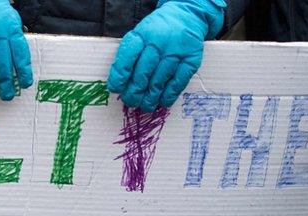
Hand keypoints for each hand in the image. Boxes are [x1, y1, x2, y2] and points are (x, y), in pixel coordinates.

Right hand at [0, 0, 32, 100]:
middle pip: (2, 64)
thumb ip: (16, 44)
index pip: (20, 55)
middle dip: (5, 83)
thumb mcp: (14, 25)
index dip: (23, 72)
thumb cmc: (0, 19)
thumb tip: (20, 72)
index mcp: (11, 31)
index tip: (25, 85)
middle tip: (6, 96)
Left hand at [107, 0, 225, 111]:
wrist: (185, 16)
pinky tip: (163, 101)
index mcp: (142, 35)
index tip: (116, 89)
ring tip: (145, 106)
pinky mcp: (191, 58)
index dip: (120, 77)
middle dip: (134, 92)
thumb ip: (130, 57)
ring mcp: (176, 50)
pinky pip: (178, 81)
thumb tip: (120, 86)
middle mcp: (159, 42)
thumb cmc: (156, 32)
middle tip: (131, 101)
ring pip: (160, 80)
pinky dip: (169, 94)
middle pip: (143, 73)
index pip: (127, 59)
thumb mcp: (139, 36)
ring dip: (151, 97)